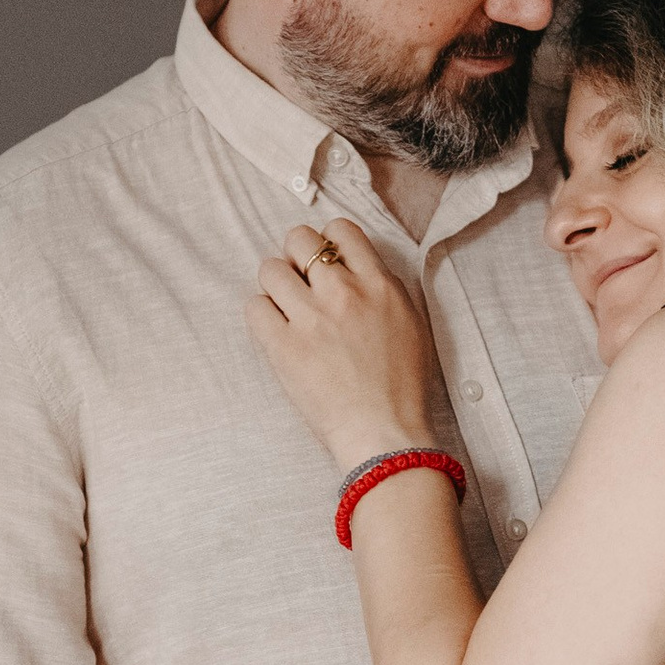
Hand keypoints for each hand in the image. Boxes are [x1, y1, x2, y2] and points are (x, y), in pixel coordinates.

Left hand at [246, 219, 435, 470]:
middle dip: (295, 256)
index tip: (324, 263)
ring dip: (274, 286)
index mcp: (378, 285)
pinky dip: (261, 315)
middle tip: (299, 283)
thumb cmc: (402, 387)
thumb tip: (358, 270)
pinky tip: (275, 332)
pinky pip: (254, 307)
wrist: (385, 433)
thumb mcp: (411, 325)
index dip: (326, 241)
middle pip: (299, 239)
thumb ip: (384, 290)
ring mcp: (310, 318)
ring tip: (285, 310)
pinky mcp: (282, 346)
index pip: (340, 230)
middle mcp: (343, 292)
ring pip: (270, 269)